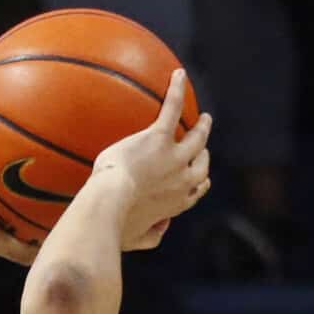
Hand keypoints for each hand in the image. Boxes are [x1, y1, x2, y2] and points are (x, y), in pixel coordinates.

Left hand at [85, 70, 214, 249]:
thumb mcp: (135, 238)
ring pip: (197, 137)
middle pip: (202, 164)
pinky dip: (176, 90)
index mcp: (176, 203)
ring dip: (202, 126)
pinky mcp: (159, 138)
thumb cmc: (114, 226)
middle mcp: (183, 180)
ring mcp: (174, 157)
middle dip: (204, 153)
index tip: (199, 177)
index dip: (199, 182)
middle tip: (202, 142)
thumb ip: (151, 236)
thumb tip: (161, 230)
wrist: (108, 206)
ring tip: (203, 116)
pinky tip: (177, 74)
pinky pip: (172, 109)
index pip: (196, 190)